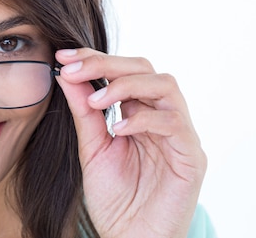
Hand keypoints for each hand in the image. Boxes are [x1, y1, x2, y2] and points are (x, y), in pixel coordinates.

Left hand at [56, 48, 206, 237]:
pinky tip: (118, 129)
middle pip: (145, 68)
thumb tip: (65, 72)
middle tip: (74, 69)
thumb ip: (83, 111)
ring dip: (125, 85)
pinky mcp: (192, 156)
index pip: (123, 71)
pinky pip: (174, 123)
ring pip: (165, 85)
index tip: (63, 56)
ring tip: (95, 101)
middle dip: (107, 64)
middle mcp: (162, 116)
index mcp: (139, 112)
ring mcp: (180, 134)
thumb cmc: (115, 198)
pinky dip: (143, 119)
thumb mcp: (92, 148)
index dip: (94, 58)